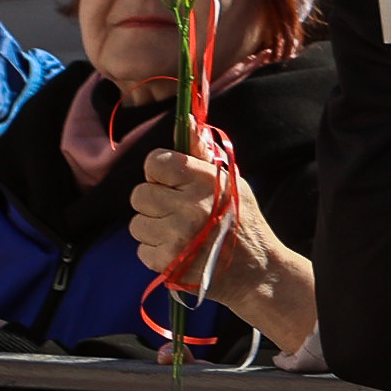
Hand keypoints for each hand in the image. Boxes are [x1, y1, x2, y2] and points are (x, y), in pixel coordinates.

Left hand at [131, 129, 316, 347]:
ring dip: (152, 227)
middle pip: (139, 193)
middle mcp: (187, 206)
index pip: (155, 162)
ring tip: (177, 231)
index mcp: (204, 180)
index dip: (159, 170)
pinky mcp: (164, 262)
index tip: (170, 179)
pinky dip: (155, 250)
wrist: (254, 270)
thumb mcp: (230, 181)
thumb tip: (187, 120)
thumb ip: (202, 154)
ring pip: (136, 222)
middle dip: (153, 200)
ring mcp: (175, 236)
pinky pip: (141, 249)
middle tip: (173, 207)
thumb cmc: (242, 219)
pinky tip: (177, 250)